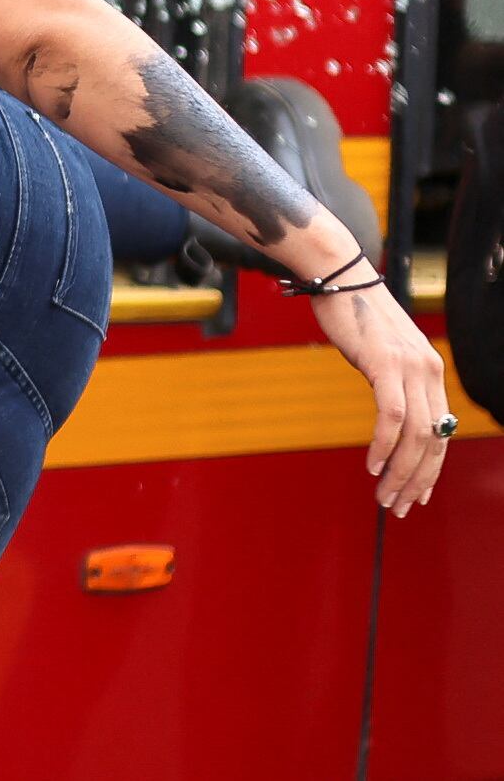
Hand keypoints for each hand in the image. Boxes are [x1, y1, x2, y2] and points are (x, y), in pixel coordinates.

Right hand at [308, 273, 454, 514]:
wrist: (340, 274)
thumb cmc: (354, 313)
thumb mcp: (383, 352)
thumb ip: (395, 381)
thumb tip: (393, 415)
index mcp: (430, 372)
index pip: (440, 433)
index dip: (430, 470)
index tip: (414, 495)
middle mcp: (429, 372)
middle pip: (432, 441)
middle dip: (416, 480)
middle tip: (397, 506)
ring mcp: (410, 367)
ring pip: (416, 435)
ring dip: (401, 472)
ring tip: (384, 494)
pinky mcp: (387, 363)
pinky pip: (392, 416)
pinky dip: (385, 445)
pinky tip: (374, 465)